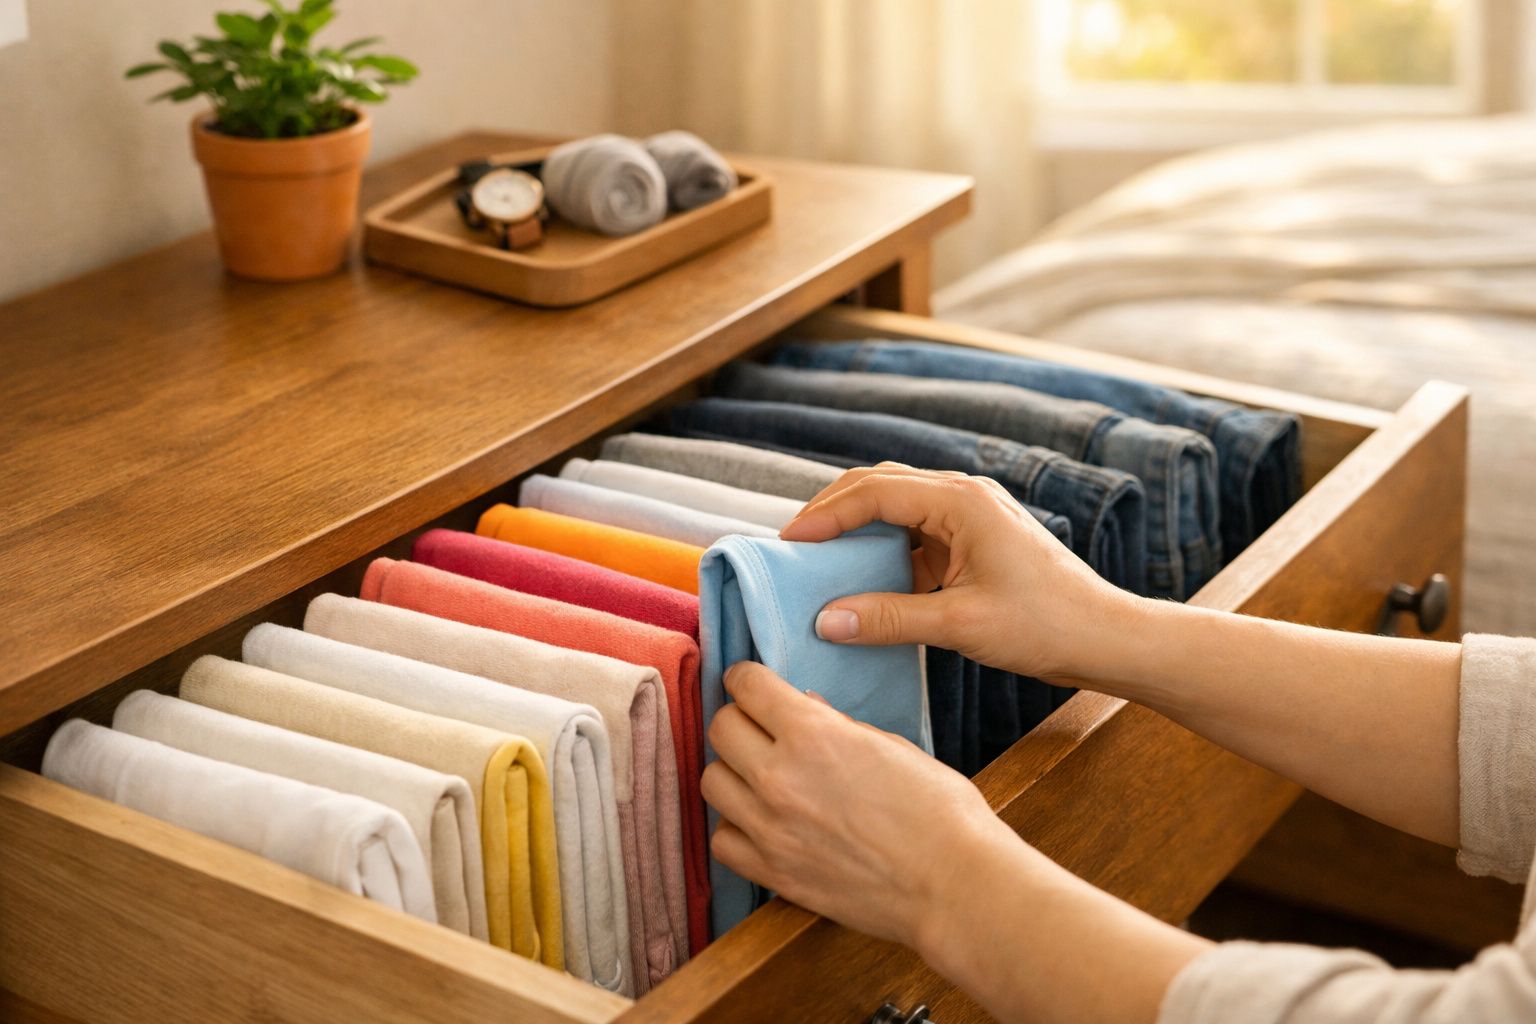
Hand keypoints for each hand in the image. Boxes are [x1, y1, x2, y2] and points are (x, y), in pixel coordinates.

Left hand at [701, 661, 1014, 944]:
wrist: (952, 885)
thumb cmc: (938, 811)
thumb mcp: (892, 746)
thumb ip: (837, 725)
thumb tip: (805, 707)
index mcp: (813, 735)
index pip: (746, 686)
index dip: (747, 678)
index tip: (753, 684)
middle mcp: (779, 777)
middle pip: (720, 728)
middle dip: (740, 720)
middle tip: (761, 729)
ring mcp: (770, 829)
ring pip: (711, 781)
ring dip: (733, 772)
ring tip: (760, 777)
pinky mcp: (773, 873)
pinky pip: (722, 840)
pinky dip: (735, 827)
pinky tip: (761, 823)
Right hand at [780, 463, 1138, 685]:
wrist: (1106, 637)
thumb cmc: (1045, 626)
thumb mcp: (960, 625)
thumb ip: (888, 619)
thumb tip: (824, 620)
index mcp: (961, 501)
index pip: (873, 492)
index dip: (825, 516)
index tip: (787, 545)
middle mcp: (964, 495)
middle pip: (880, 486)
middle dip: (834, 512)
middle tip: (794, 548)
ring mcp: (971, 515)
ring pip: (896, 508)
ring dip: (858, 531)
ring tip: (820, 563)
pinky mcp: (974, 539)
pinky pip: (916, 534)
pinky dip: (884, 552)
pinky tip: (865, 582)